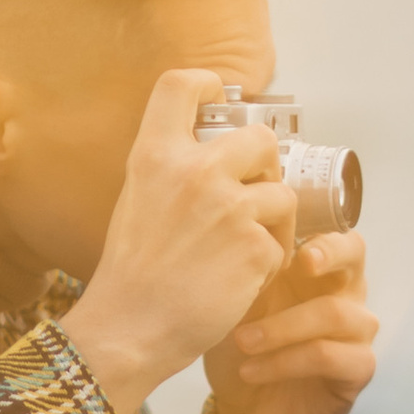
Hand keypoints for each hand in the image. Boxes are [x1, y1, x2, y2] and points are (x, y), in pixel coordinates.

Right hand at [61, 72, 295, 413]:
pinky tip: (241, 281)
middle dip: (266, 167)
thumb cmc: (132, 275)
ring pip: (282, 194)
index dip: (207, 83)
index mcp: (156, 156)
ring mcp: (230, 207)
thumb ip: (172, 170)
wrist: (130, 329)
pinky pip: (281, 243)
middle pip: (261, 138)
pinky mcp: (256, 246)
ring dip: (274, 222)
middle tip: (252, 196)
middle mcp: (195, 172)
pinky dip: (268, 263)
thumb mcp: (137, 201)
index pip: (180, 84)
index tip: (219, 97)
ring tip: (248, 250)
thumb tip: (213, 153)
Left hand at [205, 227, 377, 413]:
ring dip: (282, 327)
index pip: (331, 228)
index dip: (312, 223)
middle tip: (300, 262)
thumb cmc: (241, 352)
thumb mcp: (234, 306)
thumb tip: (232, 233)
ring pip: (335, 313)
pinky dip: (285, 361)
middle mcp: (343, 293)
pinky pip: (329, 356)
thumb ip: (244, 272)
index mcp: (314, 270)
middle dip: (329, 251)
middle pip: (355, 253)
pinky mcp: (357, 369)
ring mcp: (355, 332)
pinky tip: (250, 370)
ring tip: (242, 342)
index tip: (282, 229)